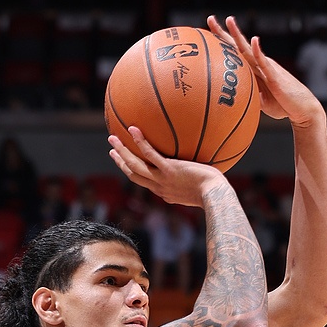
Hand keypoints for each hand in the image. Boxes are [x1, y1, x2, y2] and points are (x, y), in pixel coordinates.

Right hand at [107, 126, 225, 206]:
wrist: (214, 196)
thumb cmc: (214, 192)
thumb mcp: (202, 188)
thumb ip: (196, 178)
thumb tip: (201, 168)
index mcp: (164, 192)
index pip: (145, 182)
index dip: (133, 172)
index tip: (126, 164)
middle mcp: (159, 187)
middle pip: (133, 175)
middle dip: (121, 162)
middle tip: (112, 150)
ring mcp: (162, 179)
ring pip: (135, 166)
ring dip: (122, 152)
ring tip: (112, 138)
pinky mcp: (168, 170)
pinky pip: (150, 154)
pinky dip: (140, 142)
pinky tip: (133, 129)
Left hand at [210, 15, 325, 130]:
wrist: (302, 108)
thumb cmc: (282, 105)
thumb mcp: (260, 102)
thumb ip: (248, 97)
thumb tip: (233, 103)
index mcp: (254, 69)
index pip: (235, 54)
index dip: (222, 43)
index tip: (208, 31)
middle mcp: (259, 64)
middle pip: (238, 46)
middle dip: (224, 32)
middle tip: (210, 18)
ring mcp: (267, 67)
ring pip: (249, 49)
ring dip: (239, 35)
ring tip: (229, 20)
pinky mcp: (275, 76)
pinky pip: (265, 62)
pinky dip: (258, 51)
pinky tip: (253, 41)